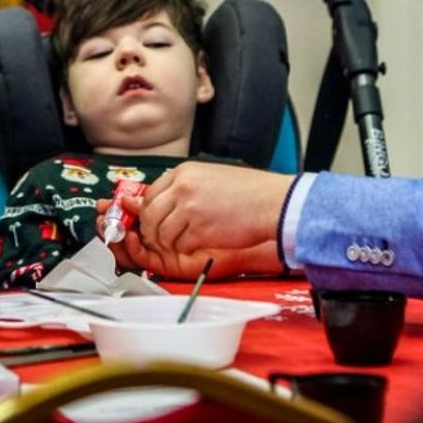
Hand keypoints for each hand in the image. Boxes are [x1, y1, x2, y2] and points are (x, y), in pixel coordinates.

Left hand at [96, 191, 282, 279]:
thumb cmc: (249, 191)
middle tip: (164, 238)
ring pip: (161, 233)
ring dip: (170, 243)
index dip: (149, 212)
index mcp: (184, 173)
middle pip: (150, 215)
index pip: (150, 194)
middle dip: (153, 231)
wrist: (273, 203)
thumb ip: (184, 187)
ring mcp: (189, 209)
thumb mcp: (210, 177)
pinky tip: (201, 244)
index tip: (152, 222)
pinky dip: (187, 250)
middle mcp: (182, 188)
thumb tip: (160, 201)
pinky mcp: (199, 229)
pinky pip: (180, 246)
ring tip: (188, 240)